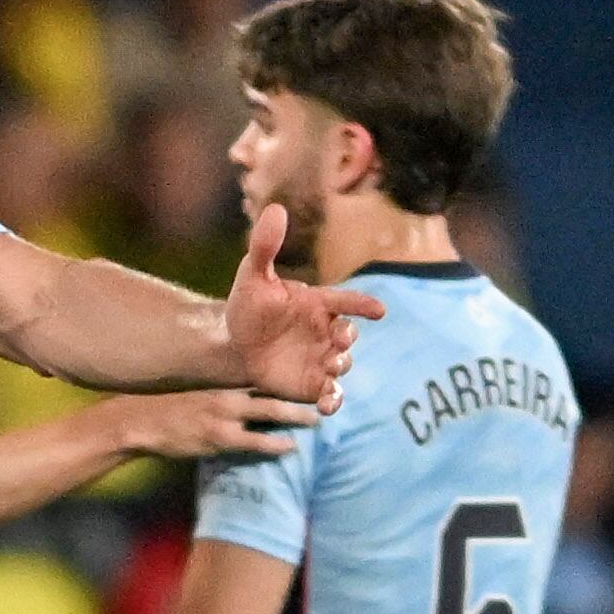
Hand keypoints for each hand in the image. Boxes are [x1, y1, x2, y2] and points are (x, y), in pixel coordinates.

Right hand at [120, 388, 319, 464]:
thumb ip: (220, 392)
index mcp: (222, 381)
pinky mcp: (218, 438)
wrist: (139, 421)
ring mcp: (224, 416)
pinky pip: (254, 440)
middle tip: (326, 396)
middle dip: (301, 395)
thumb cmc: (167, 409)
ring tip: (317, 421)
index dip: (287, 377)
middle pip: (274, 391)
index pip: (262, 377)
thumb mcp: (196, 393)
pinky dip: (275, 443)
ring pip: (271, 412)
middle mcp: (228, 394)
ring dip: (296, 417)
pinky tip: (290, 446)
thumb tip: (242, 396)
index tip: (311, 376)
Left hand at [222, 206, 376, 413]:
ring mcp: (322, 358)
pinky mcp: (313, 385)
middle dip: (348, 338)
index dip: (363, 304)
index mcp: (318, 304)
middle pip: (348, 335)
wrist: (234, 346)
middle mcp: (326, 331)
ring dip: (341, 365)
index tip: (378, 310)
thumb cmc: (248, 308)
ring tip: (333, 366)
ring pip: (342, 364)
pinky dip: (333, 401)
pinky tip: (326, 405)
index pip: (347, 301)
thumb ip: (266, 247)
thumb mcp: (253, 276)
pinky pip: (331, 395)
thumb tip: (275, 208)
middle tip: (340, 340)